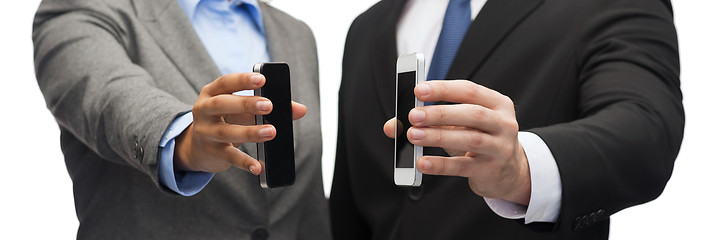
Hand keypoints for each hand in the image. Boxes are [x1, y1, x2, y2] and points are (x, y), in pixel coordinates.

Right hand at [175, 73, 306, 174]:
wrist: (200, 146)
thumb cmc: (228, 119)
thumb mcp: (244, 110)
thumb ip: (270, 106)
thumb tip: (301, 110)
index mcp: (212, 92)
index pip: (225, 82)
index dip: (243, 80)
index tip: (262, 79)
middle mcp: (204, 109)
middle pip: (222, 104)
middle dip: (246, 104)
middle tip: (269, 106)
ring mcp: (205, 131)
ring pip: (226, 131)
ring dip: (250, 132)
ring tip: (271, 132)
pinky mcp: (211, 151)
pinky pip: (228, 156)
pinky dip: (244, 162)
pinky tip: (258, 166)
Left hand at [383, 80, 529, 204]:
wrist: (509, 171)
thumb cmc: (480, 139)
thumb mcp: (460, 125)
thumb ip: (430, 120)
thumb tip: (393, 125)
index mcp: (496, 103)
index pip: (469, 90)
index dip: (443, 89)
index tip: (418, 89)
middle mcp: (503, 123)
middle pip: (472, 114)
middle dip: (439, 113)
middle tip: (413, 115)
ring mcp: (500, 147)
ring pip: (468, 139)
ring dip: (438, 136)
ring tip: (413, 136)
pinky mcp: (490, 170)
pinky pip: (462, 166)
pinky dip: (440, 164)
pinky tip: (422, 162)